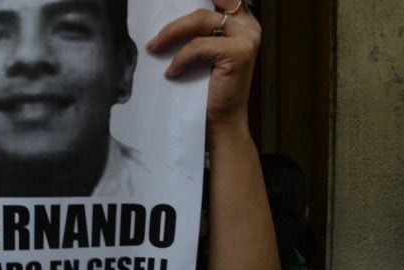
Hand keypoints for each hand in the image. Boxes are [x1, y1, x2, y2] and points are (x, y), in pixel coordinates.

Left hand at [146, 0, 259, 131]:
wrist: (222, 123)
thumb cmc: (210, 92)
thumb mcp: (205, 55)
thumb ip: (198, 33)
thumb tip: (170, 19)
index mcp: (243, 23)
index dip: (197, 1)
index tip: (170, 5)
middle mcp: (249, 27)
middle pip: (203, 10)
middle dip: (174, 23)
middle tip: (154, 41)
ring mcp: (246, 39)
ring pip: (199, 22)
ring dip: (171, 35)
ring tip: (154, 49)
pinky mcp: (238, 53)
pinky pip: (198, 46)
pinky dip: (180, 59)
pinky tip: (172, 73)